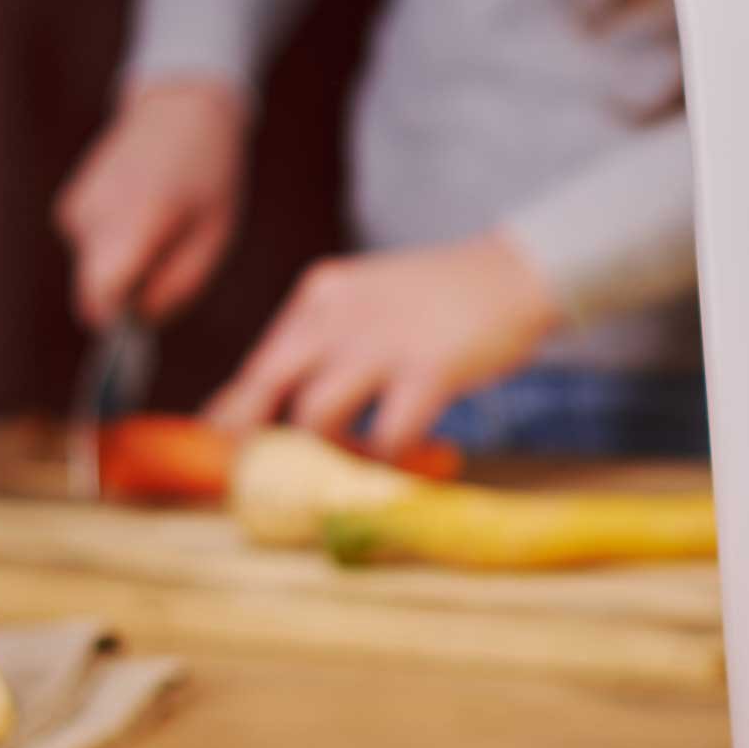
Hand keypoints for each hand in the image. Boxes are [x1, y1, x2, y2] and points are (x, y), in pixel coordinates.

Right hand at [55, 75, 248, 326]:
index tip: (138, 327)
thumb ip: (178, 286)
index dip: (116, 321)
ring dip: (124, 267)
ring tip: (158, 228)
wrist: (179, 112)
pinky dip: (113, 246)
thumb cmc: (207, 178)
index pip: (100, 296)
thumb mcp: (214, 237)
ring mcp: (76, 209)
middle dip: (127, 295)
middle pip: (95, 292)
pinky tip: (138, 214)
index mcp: (138, 219)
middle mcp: (96, 214)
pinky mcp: (68, 206)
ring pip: (93, 272)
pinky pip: (89, 251)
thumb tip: (136, 323)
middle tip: (167, 261)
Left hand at [206, 232, 563, 453]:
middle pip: (266, 385)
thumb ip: (331, 337)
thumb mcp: (372, 297)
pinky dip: (389, 462)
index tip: (229, 444)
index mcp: (323, 294)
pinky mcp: (426, 370)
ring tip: (356, 464)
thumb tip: (286, 400)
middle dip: (250, 437)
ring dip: (329, 454)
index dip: (240, 409)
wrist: (520, 272)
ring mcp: (381, 342)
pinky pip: (387, 436)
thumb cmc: (446, 295)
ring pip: (316, 416)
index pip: (262, 359)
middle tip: (254, 475)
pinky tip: (405, 464)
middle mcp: (340, 314)